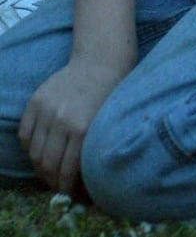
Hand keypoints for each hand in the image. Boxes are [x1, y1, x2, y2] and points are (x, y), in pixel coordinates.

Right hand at [20, 57, 126, 194]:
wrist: (101, 59)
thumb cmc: (113, 92)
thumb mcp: (110, 122)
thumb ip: (94, 149)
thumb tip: (88, 180)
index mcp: (84, 128)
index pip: (67, 170)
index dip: (67, 187)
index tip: (72, 194)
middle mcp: (62, 120)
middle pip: (47, 164)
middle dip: (52, 181)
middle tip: (59, 187)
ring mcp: (46, 110)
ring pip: (34, 152)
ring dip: (40, 168)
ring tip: (50, 172)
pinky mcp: (35, 101)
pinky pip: (25, 134)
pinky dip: (30, 148)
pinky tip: (40, 153)